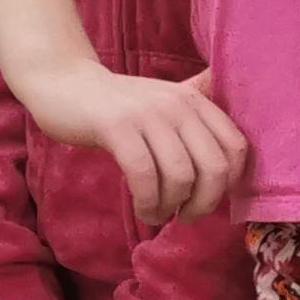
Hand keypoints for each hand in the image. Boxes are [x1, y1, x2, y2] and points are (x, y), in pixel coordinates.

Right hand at [35, 63, 245, 224]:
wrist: (63, 83)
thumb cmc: (119, 108)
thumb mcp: (165, 107)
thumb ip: (197, 128)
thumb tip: (232, 167)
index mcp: (195, 101)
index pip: (236, 148)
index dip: (229, 183)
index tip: (207, 198)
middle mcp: (178, 104)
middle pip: (214, 168)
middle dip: (205, 203)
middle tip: (186, 216)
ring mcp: (147, 114)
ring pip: (181, 176)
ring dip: (172, 206)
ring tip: (157, 214)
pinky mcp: (116, 126)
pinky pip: (144, 176)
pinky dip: (148, 202)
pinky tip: (143, 210)